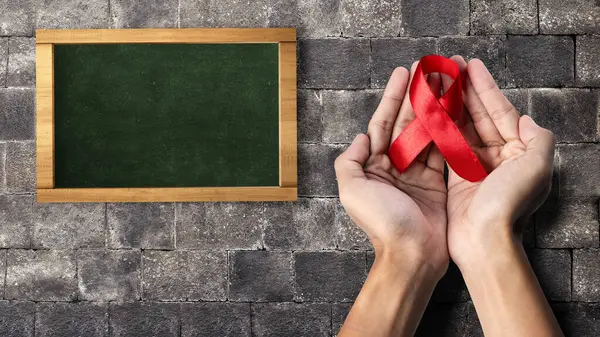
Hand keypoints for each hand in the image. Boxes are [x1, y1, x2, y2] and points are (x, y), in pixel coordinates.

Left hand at [335, 63, 447, 276]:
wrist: (412, 255)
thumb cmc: (382, 224)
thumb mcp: (352, 191)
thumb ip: (350, 161)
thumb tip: (362, 136)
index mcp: (371, 166)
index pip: (382, 123)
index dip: (393, 97)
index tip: (404, 73)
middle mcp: (393, 166)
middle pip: (406, 123)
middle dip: (417, 95)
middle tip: (430, 69)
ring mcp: (415, 174)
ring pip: (426, 133)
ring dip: (434, 108)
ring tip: (445, 82)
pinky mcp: (435, 183)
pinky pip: (442, 151)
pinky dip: (448, 131)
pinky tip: (455, 110)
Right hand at [444, 56, 554, 265]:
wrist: (483, 240)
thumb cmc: (509, 205)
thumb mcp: (537, 169)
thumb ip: (538, 139)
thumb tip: (526, 119)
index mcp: (519, 151)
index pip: (501, 111)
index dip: (485, 87)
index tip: (470, 65)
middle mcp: (498, 156)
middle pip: (480, 115)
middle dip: (466, 89)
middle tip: (449, 65)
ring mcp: (475, 165)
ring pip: (462, 126)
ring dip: (451, 103)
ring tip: (438, 82)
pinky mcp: (456, 175)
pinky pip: (448, 144)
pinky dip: (441, 126)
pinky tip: (431, 110)